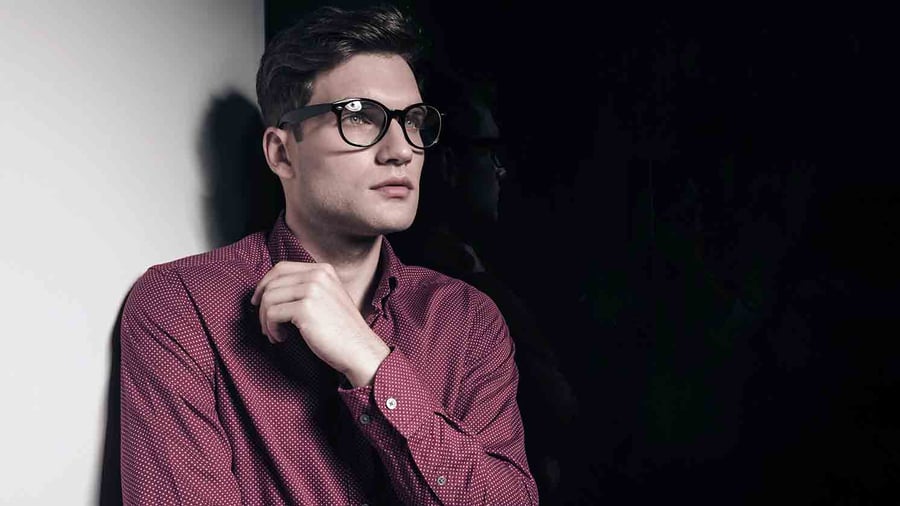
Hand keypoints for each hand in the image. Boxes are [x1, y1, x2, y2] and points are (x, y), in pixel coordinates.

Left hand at [250, 261, 388, 386]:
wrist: (360, 350)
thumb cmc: (342, 331)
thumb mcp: (328, 299)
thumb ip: (307, 289)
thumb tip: (269, 291)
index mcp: (323, 270)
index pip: (281, 268)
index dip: (265, 284)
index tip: (259, 302)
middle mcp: (318, 275)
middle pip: (272, 283)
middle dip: (263, 306)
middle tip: (266, 325)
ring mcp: (312, 290)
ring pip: (269, 298)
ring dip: (266, 320)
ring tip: (276, 335)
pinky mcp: (305, 308)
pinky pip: (272, 314)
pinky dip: (272, 329)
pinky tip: (282, 338)